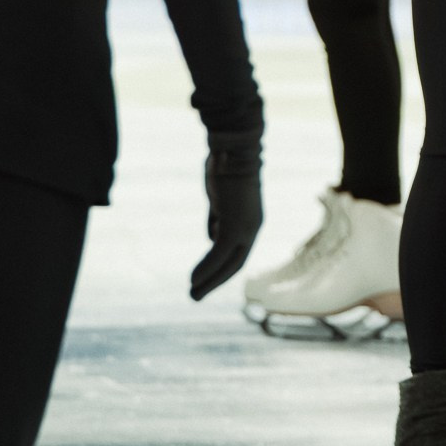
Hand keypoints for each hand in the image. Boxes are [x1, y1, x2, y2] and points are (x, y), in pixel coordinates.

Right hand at [190, 137, 262, 300]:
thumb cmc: (226, 168)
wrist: (234, 149)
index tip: (205, 282)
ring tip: (192, 294)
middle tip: (195, 296)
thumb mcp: (221, 198)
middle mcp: (253, 227)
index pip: (238, 254)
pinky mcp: (235, 223)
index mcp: (251, 221)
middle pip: (235, 264)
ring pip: (228, 263)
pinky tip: (193, 279)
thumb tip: (213, 236)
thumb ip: (219, 218)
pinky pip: (218, 253)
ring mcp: (246, 226)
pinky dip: (206, 269)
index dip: (221, 271)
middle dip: (215, 283)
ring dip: (209, 281)